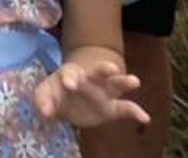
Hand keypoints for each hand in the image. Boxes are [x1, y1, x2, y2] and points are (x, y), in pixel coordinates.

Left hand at [33, 57, 148, 129]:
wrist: (67, 103)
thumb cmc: (55, 93)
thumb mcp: (45, 95)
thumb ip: (42, 101)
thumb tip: (45, 113)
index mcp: (71, 73)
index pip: (70, 73)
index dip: (70, 79)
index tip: (69, 85)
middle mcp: (90, 80)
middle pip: (98, 71)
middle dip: (104, 68)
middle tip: (111, 68)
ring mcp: (103, 93)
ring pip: (116, 84)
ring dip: (124, 82)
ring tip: (135, 81)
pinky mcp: (112, 108)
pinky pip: (126, 108)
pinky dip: (135, 112)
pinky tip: (145, 118)